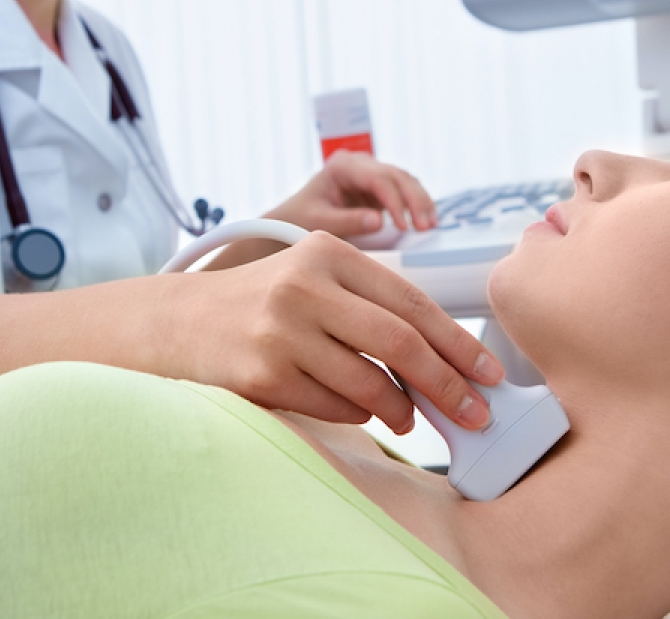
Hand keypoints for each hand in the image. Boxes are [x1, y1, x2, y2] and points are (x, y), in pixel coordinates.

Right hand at [161, 231, 505, 431]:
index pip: (411, 300)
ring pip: (370, 384)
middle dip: (447, 383)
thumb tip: (446, 358)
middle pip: (400, 342)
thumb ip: (372, 303)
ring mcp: (280, 332)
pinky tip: (358, 409)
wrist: (180, 322)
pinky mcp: (262, 376)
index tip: (489, 373)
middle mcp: (304, 286)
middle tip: (474, 412)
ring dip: (402, 409)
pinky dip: (359, 414)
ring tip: (410, 416)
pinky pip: (336, 406)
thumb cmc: (265, 302)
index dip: (457, 341)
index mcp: (328, 252)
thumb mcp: (315, 277)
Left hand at [270, 150, 437, 237]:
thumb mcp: (319, 222)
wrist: (291, 219)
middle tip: (426, 226)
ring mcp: (371, 174)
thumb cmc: (299, 218)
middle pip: (397, 175)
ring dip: (420, 201)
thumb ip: (348, 222)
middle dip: (415, 200)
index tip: (404, 226)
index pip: (378, 178)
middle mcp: (360, 164)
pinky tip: (427, 219)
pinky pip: (404, 191)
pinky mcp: (378, 188)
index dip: (395, 201)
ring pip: (405, 180)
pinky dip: (416, 204)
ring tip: (431, 225)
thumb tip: (379, 222)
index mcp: (343, 165)